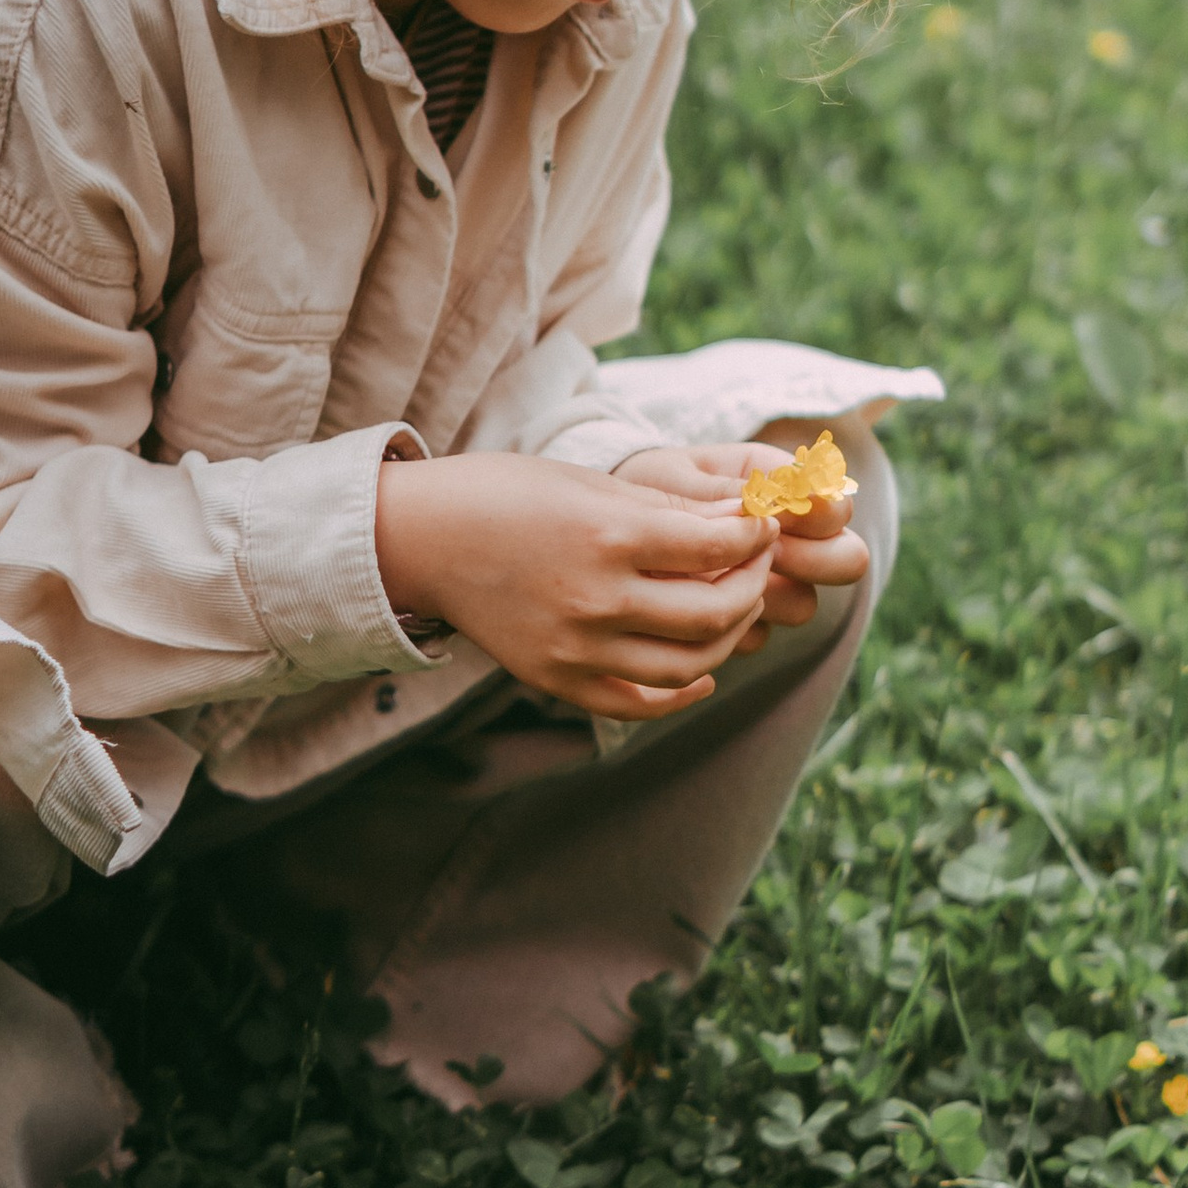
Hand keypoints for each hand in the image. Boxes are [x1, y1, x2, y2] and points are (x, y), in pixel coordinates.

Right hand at [374, 450, 779, 718]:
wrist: (424, 538)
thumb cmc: (507, 494)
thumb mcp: (592, 483)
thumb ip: (669, 510)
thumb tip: (745, 521)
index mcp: (609, 536)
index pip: (719, 548)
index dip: (756, 536)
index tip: (763, 525)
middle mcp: (596, 598)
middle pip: (716, 613)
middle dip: (753, 584)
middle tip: (755, 562)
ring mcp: (575, 647)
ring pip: (688, 665)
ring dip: (729, 639)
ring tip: (732, 610)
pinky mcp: (555, 678)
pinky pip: (636, 704)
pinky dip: (680, 695)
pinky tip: (703, 675)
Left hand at [612, 437, 870, 654]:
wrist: (588, 538)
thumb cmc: (634, 493)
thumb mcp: (677, 482)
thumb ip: (737, 492)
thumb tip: (811, 493)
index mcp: (777, 484)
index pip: (835, 502)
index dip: (821, 512)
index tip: (786, 513)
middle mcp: (786, 536)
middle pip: (846, 559)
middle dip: (815, 558)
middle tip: (770, 553)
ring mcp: (769, 583)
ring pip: (801, 605)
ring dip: (764, 595)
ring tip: (709, 577)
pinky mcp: (741, 623)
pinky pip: (755, 635)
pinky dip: (729, 627)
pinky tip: (689, 606)